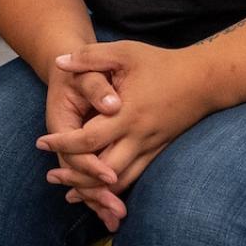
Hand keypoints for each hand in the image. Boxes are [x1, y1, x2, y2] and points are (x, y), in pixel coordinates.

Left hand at [39, 41, 216, 230]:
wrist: (204, 80)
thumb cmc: (161, 64)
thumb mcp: (124, 52)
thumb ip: (90, 57)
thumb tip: (59, 62)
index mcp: (126, 114)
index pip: (88, 139)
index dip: (62, 144)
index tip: (41, 143)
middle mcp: (139, 137)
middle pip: (103, 171)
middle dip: (76, 178)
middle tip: (51, 177)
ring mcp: (151, 147)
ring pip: (122, 180)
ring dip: (96, 190)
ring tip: (70, 193)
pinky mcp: (159, 152)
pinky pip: (136, 176)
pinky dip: (116, 187)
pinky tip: (100, 191)